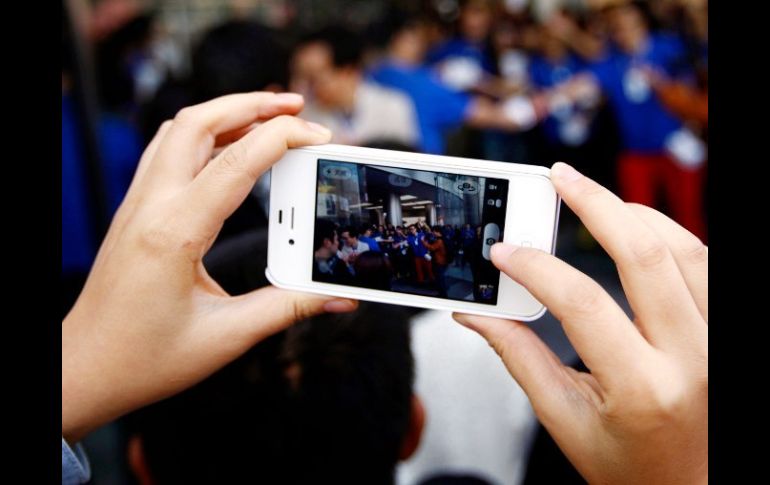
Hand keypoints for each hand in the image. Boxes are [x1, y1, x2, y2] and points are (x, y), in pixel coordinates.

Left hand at [62, 92, 357, 442]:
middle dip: (251, 104)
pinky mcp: (134, 213)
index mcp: (174, 233)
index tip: (320, 136)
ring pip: (177, 131)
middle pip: (197, 122)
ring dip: (224, 114)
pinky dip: (201, 136)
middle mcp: (150, 207)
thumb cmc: (144, 358)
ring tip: (267, 118)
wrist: (84, 369)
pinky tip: (225, 149)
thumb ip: (288, 308)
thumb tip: (336, 296)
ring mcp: (136, 205)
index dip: (284, 138)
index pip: (237, 162)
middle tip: (296, 106)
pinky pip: (165, 152)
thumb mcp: (227, 336)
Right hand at [455, 162, 706, 483]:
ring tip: (594, 198)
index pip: (582, 304)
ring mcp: (717, 342)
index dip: (535, 268)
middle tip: (559, 177)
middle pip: (645, 254)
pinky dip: (670, 236)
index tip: (504, 251)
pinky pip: (706, 264)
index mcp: (643, 389)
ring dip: (636, 213)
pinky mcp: (724, 330)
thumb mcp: (564, 419)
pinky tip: (638, 230)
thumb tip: (476, 313)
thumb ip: (519, 357)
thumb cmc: (628, 464)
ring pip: (685, 248)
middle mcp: (693, 359)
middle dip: (595, 204)